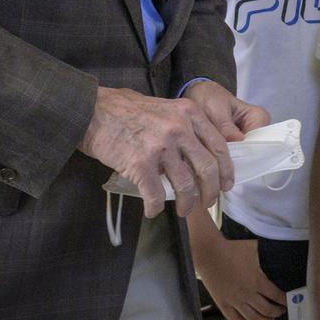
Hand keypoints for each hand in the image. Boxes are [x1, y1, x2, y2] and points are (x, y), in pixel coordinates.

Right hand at [80, 81, 265, 217]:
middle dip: (211, 192)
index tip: (226, 184)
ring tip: (183, 211)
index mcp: (190, 113)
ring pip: (185, 185)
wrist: (93, 111)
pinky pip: (155, 195)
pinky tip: (152, 211)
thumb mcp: (167, 108)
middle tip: (208, 203)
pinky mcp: (140, 164)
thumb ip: (188, 127)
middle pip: (207, 169)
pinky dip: (155, 207)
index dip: (226, 170)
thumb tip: (204, 156)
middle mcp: (180, 128)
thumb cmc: (128, 110)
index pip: (219, 147)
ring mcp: (161, 146)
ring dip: (187, 204)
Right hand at [197, 234, 285, 319]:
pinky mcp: (222, 303)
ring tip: (269, 319)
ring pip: (252, 318)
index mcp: (257, 281)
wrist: (209, 252)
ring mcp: (234, 301)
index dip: (284, 301)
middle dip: (277, 312)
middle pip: (267, 310)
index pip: (276, 296)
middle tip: (281, 311)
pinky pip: (234, 318)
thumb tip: (278, 248)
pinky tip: (247, 318)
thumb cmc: (231, 248)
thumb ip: (267, 253)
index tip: (288, 301)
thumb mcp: (254, 248)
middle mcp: (247, 294)